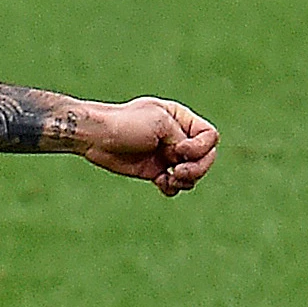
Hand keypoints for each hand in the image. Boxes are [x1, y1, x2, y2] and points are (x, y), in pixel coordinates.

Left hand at [79, 97, 218, 195]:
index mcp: (182, 119)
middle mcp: (178, 137)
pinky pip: (174, 184)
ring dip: (187, 180)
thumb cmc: (127, 124)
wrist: (97, 137)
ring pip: (192, 173)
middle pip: (206, 157)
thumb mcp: (160, 124)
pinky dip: (172, 187)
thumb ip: (182, 139)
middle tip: (179, 172)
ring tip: (170, 178)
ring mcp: (167, 155)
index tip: (178, 149)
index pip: (210, 136)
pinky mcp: (154, 171)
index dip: (201, 147)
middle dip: (197, 168)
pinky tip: (161, 183)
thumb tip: (187, 160)